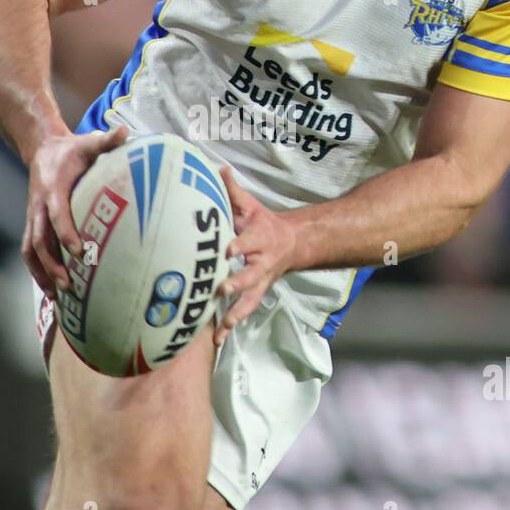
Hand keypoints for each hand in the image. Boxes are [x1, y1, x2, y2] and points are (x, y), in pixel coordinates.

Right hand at [22, 124, 127, 294]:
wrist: (41, 149)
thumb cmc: (72, 149)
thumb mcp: (88, 141)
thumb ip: (106, 140)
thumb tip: (125, 131)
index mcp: (53, 189)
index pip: (56, 215)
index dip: (66, 233)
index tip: (79, 251)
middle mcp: (38, 207)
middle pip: (40, 240)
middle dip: (52, 263)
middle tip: (70, 284)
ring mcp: (33, 218)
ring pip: (31, 251)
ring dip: (42, 274)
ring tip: (58, 297)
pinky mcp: (33, 225)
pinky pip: (31, 252)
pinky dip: (38, 272)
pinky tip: (53, 292)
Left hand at [213, 165, 297, 345]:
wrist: (292, 244)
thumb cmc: (264, 223)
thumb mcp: (252, 206)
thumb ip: (234, 191)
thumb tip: (218, 169)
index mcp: (259, 239)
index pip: (248, 242)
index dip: (239, 245)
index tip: (227, 250)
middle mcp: (261, 264)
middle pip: (250, 275)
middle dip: (237, 283)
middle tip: (221, 289)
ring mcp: (260, 282)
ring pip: (249, 300)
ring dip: (235, 314)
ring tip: (222, 329)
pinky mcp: (255, 295)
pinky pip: (243, 312)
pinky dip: (231, 326)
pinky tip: (217, 340)